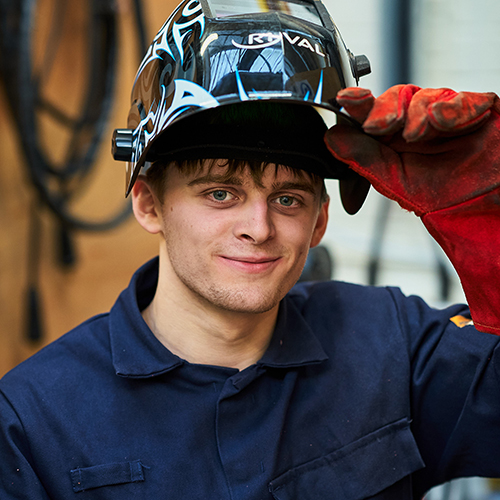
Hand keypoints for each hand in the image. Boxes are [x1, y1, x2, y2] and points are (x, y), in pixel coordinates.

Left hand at [325, 85, 499, 333]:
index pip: (373, 113)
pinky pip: (466, 99)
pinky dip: (452, 108)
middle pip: (396, 98)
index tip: (344, 100)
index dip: (358, 104)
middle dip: (384, 108)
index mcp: (396, 138)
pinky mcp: (480, 110)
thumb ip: (365, 159)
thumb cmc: (444, 195)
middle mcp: (419, 123)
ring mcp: (449, 114)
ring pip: (425, 96)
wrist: (486, 209)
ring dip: (416, 113)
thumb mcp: (397, 181)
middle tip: (378, 125)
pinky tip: (442, 120)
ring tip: (416, 133)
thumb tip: (332, 138)